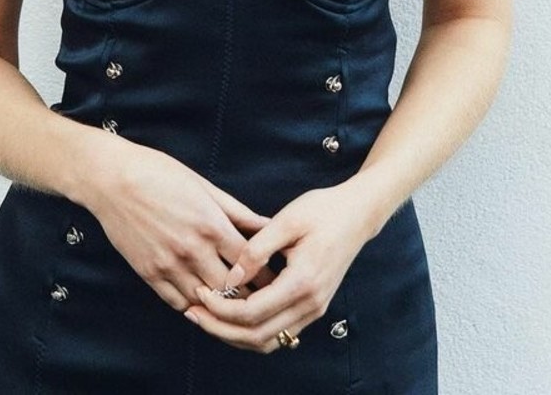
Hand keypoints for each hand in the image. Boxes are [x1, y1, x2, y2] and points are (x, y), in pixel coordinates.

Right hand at [85, 139, 275, 313]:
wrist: (112, 180)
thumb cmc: (160, 173)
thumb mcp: (203, 185)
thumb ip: (237, 211)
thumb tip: (267, 224)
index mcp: (211, 224)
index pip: (251, 262)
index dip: (267, 273)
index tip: (277, 277)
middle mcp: (192, 249)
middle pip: (233, 289)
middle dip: (251, 295)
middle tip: (264, 298)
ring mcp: (169, 266)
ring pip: (207, 303)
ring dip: (223, 305)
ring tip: (237, 306)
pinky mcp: (149, 275)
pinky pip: (179, 304)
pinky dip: (195, 307)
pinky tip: (205, 302)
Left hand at [183, 181, 375, 353]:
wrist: (358, 214)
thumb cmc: (323, 210)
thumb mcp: (287, 220)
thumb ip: (257, 249)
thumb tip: (231, 277)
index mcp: (303, 282)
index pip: (253, 312)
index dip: (221, 308)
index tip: (199, 292)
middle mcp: (310, 304)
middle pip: (257, 336)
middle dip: (220, 329)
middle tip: (192, 312)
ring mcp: (314, 310)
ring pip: (268, 341)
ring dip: (234, 335)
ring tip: (207, 317)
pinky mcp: (312, 307)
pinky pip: (278, 333)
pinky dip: (252, 331)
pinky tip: (232, 315)